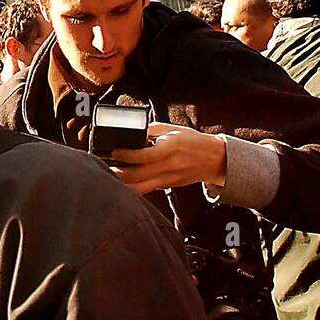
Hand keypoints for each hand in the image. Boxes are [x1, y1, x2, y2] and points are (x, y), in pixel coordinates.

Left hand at [108, 122, 226, 195]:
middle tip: (105, 166)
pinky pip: (146, 189)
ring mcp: (168, 178)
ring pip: (140, 187)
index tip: (114, 152)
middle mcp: (169, 165)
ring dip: (123, 184)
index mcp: (170, 147)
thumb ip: (151, 131)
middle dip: (118, 172)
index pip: (144, 155)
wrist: (214, 159)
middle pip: (138, 175)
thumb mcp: (172, 130)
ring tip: (110, 176)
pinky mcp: (166, 186)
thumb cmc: (191, 141)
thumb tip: (129, 132)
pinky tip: (123, 183)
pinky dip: (133, 188)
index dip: (126, 155)